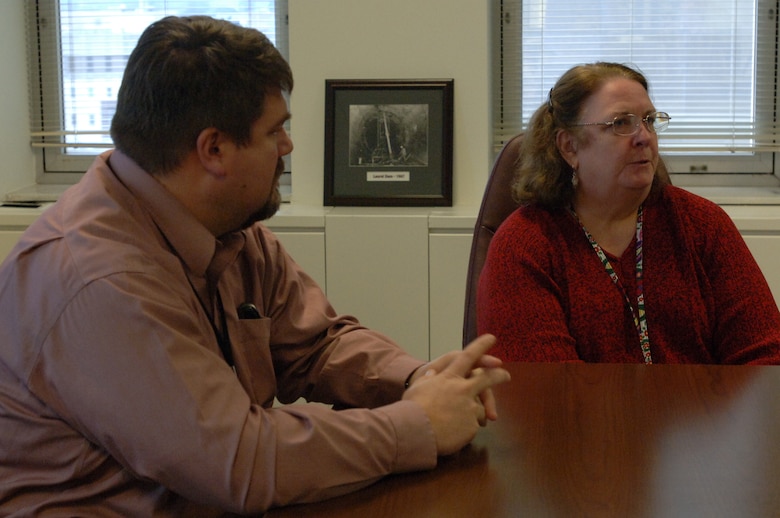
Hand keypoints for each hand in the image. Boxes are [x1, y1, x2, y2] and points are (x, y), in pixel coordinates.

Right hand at [402, 334, 510, 455]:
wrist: (416, 431)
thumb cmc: (412, 407)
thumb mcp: (417, 387)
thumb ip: (428, 380)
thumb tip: (431, 374)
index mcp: (449, 377)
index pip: (468, 357)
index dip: (481, 346)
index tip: (491, 338)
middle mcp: (462, 389)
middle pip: (487, 378)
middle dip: (498, 375)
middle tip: (506, 375)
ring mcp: (469, 407)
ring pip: (480, 408)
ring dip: (478, 412)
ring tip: (466, 421)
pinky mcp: (472, 425)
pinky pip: (475, 425)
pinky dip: (468, 428)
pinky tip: (457, 432)